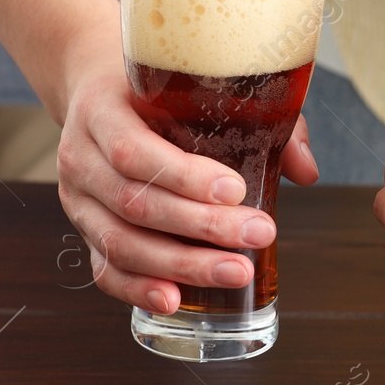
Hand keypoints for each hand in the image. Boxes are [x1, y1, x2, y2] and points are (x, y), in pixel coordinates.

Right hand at [56, 49, 318, 312]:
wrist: (101, 93)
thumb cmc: (159, 90)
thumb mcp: (197, 84)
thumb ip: (257, 119)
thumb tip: (306, 171)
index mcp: (101, 111)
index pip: (133, 149)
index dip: (184, 175)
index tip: (237, 189)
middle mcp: (81, 157)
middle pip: (134, 202)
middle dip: (201, 226)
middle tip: (258, 233)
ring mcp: (78, 200)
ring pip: (121, 242)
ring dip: (181, 264)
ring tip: (236, 272)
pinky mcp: (86, 232)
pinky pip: (106, 268)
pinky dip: (139, 289)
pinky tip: (174, 300)